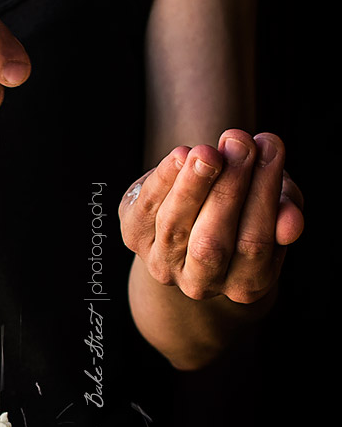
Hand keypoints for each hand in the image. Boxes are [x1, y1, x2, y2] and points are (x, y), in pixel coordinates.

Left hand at [119, 130, 303, 303]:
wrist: (197, 219)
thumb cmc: (246, 208)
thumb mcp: (275, 205)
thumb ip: (286, 210)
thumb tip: (291, 221)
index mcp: (245, 283)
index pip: (255, 244)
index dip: (263, 195)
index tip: (270, 146)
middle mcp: (200, 283)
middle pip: (212, 243)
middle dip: (228, 189)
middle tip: (240, 143)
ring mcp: (163, 264)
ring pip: (175, 227)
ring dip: (193, 184)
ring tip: (210, 150)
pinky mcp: (134, 237)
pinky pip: (147, 208)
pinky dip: (163, 180)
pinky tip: (182, 154)